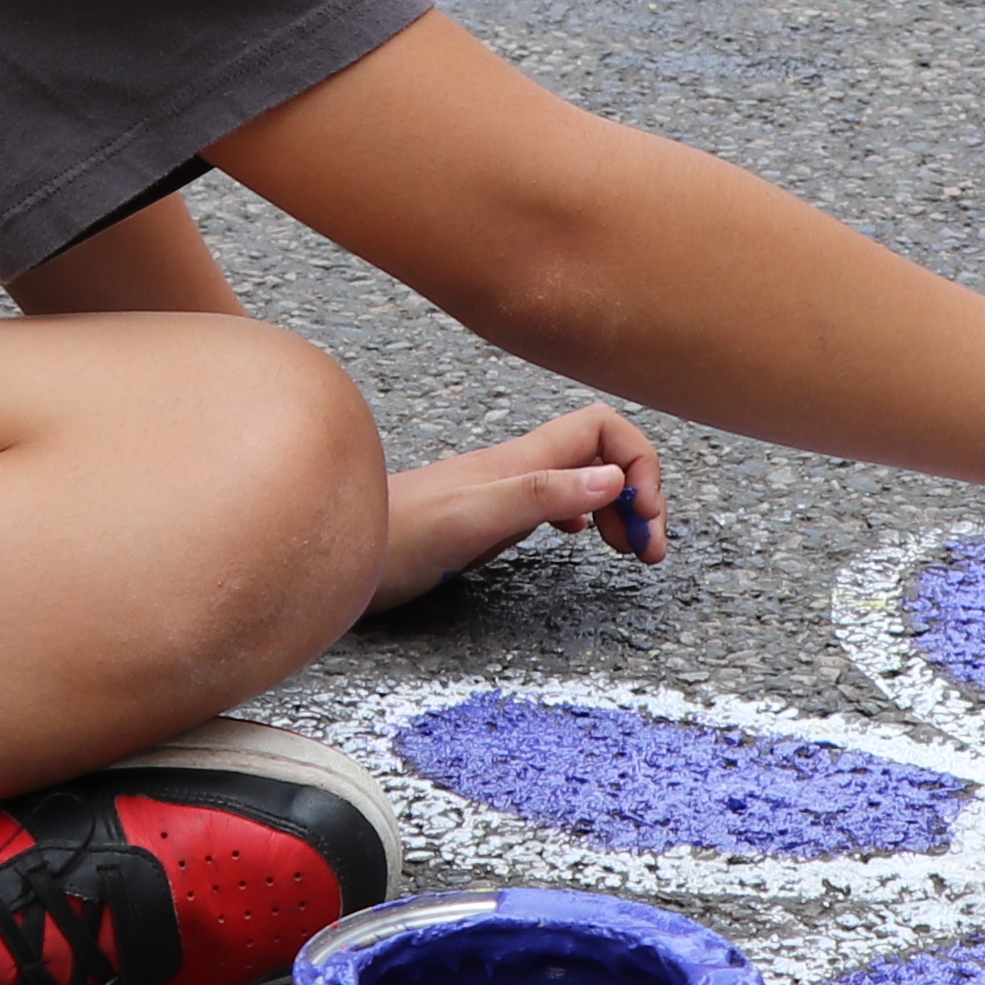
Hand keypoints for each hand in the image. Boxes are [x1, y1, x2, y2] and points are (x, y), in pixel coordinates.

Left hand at [370, 402, 665, 613]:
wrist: (335, 554)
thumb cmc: (394, 542)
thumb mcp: (471, 522)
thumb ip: (539, 495)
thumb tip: (613, 478)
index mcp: (522, 460)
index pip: (605, 430)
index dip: (638, 465)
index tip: (643, 520)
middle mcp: (517, 467)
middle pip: (603, 453)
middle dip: (640, 491)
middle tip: (648, 550)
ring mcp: (504, 489)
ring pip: (584, 478)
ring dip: (618, 507)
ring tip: (630, 551)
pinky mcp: (488, 515)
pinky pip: (556, 501)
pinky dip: (585, 518)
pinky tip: (581, 541)